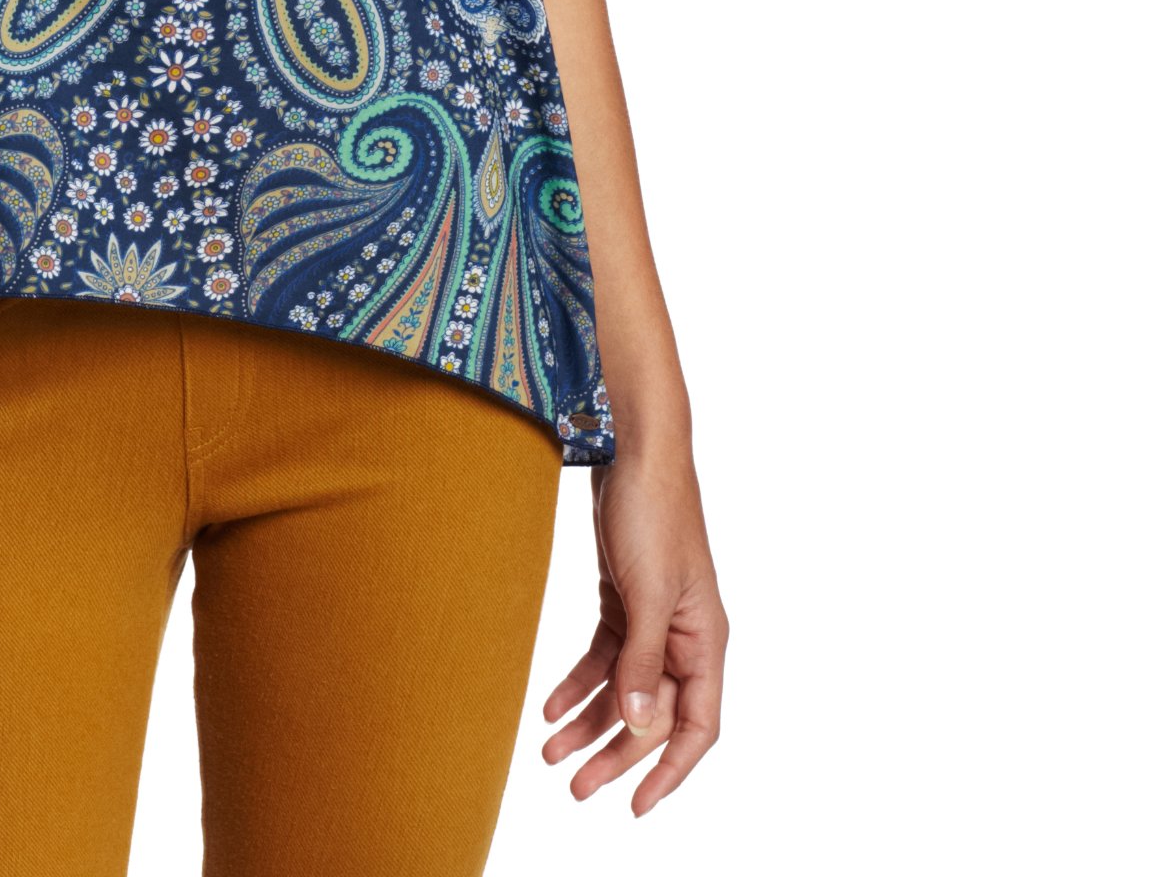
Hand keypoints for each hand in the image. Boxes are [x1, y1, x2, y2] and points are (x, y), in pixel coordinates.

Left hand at [538, 438, 727, 813]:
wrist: (634, 449)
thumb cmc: (653, 512)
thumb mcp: (646, 591)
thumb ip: (642, 659)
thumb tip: (640, 724)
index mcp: (704, 640)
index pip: (697, 725)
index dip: (669, 770)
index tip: (635, 805)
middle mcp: (682, 636)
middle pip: (653, 714)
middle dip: (615, 754)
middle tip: (575, 788)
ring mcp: (651, 618)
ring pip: (623, 689)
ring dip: (589, 722)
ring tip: (550, 754)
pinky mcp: (623, 598)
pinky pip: (603, 656)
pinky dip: (578, 682)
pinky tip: (550, 705)